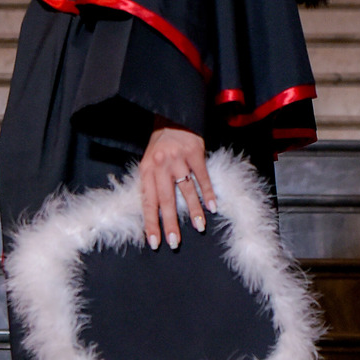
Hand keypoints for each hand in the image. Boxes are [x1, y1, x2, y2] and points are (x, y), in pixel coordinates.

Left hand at [140, 126, 216, 249]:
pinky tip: (212, 206)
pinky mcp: (195, 153)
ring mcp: (178, 159)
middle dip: (170, 223)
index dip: (151, 223)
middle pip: (165, 200)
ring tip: (199, 227)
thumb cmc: (160, 144)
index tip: (154, 242)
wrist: (173, 116)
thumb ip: (151, 183)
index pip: (147, 202)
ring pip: (186, 190)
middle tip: (175, 242)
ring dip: (194, 211)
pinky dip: (208, 193)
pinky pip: (202, 177)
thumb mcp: (149, 161)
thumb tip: (156, 212)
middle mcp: (161, 166)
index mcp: (146, 170)